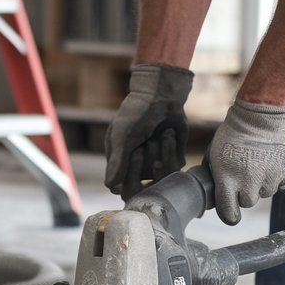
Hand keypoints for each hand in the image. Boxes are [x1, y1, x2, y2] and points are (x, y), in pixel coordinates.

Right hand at [104, 64, 193, 199]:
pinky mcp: (172, 159)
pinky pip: (174, 167)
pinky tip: (169, 134)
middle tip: (145, 142)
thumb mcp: (123, 135)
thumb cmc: (136, 113)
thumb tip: (109, 186)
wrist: (162, 96)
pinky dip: (171, 149)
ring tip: (158, 135)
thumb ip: (118, 161)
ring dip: (160, 153)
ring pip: (160, 176)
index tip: (135, 154)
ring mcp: (154, 163)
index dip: (129, 178)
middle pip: (142, 185)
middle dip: (146, 160)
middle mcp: (136, 167)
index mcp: (119, 162)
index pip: (121, 188)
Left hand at [208, 99, 284, 224]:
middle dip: (245, 192)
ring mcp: (268, 179)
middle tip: (244, 175)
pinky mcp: (284, 173)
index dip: (229, 214)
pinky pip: (280, 183)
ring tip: (258, 164)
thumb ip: (219, 176)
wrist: (261, 116)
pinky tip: (270, 162)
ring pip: (265, 193)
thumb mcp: (216, 154)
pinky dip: (276, 177)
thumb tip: (218, 192)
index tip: (230, 214)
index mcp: (228, 179)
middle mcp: (249, 183)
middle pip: (248, 202)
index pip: (228, 211)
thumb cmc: (235, 132)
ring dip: (261, 184)